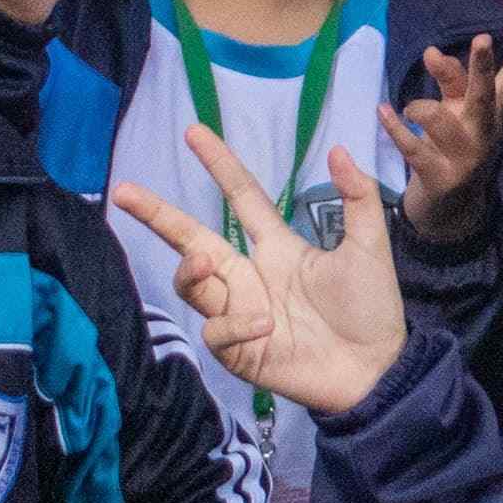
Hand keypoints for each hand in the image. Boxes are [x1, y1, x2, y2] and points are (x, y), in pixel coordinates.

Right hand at [110, 125, 409, 414]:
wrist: (378, 370)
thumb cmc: (371, 309)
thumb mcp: (369, 247)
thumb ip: (357, 199)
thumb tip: (337, 149)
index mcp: (277, 247)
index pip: (240, 198)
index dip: (219, 165)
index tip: (195, 132)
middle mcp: (249, 276)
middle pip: (191, 239)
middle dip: (157, 215)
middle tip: (124, 190)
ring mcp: (240, 313)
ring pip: (191, 286)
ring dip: (190, 273)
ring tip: (202, 263)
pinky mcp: (240, 351)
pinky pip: (217, 332)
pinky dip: (234, 325)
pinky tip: (264, 324)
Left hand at [385, 23, 502, 240]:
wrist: (449, 208)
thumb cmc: (450, 147)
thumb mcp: (455, 111)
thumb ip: (449, 81)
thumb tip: (432, 50)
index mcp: (489, 110)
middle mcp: (482, 131)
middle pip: (484, 94)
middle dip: (482, 67)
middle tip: (482, 38)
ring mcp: (465, 157)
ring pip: (442, 121)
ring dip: (420, 109)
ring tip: (407, 109)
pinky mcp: (442, 177)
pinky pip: (414, 149)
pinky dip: (396, 128)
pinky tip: (384, 111)